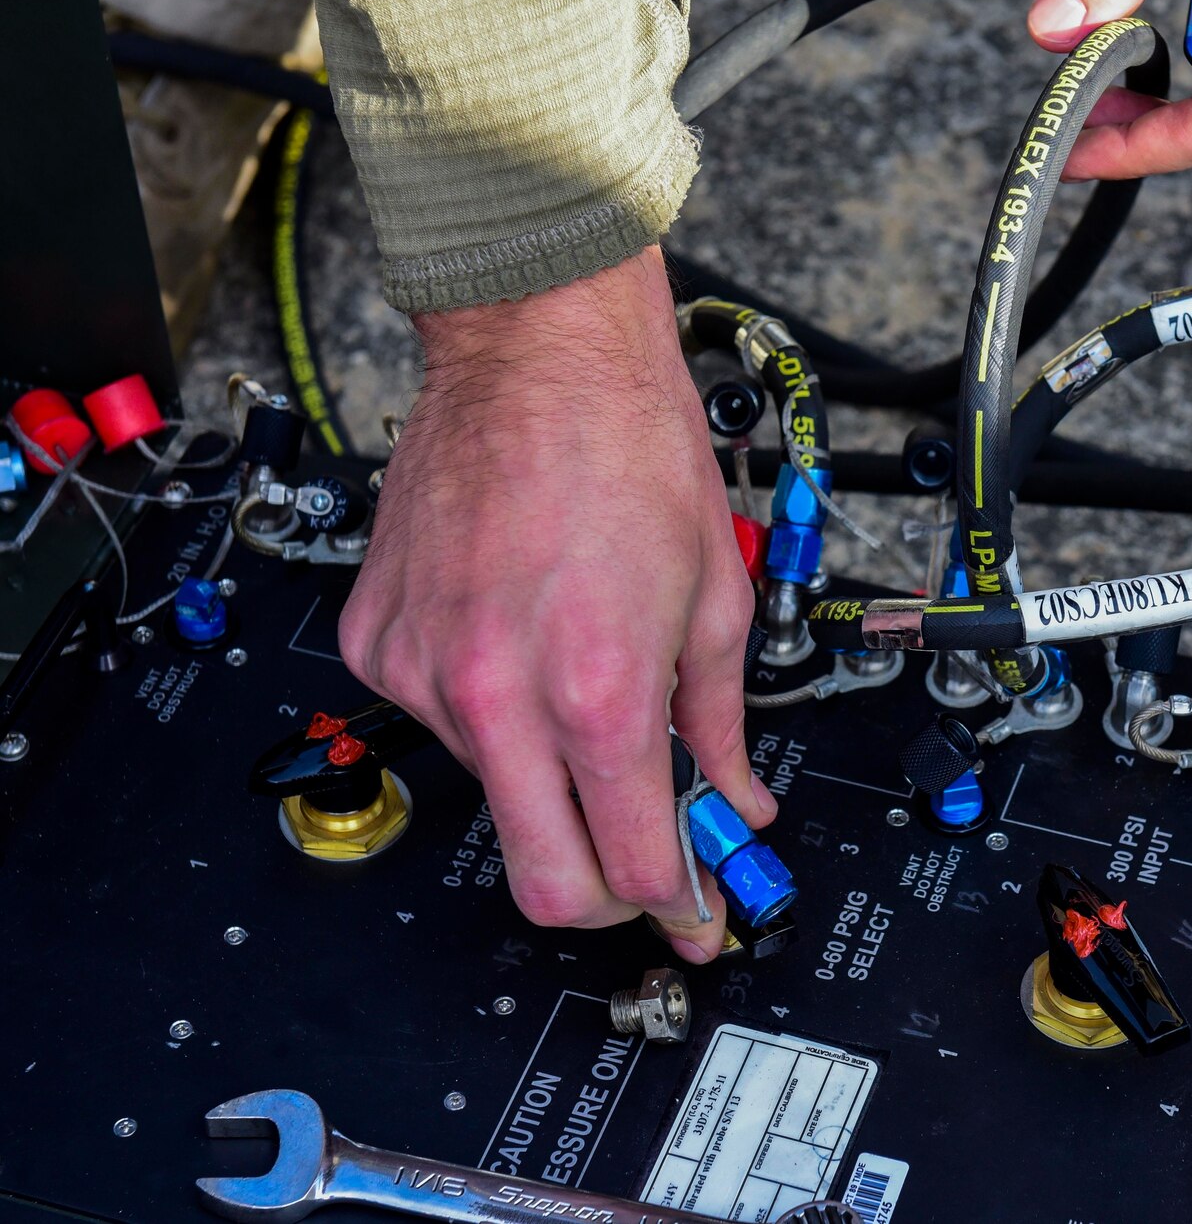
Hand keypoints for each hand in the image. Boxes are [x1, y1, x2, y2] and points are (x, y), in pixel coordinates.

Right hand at [338, 247, 767, 961]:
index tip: (696, 914)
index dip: (678, 905)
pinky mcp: (380, 643)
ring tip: (582, 683)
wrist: (536, 353)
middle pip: (541, 883)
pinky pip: (439, 719)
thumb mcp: (714, 599)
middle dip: (603, 899)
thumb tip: (734, 798)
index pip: (634, 866)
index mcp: (598, 694)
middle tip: (645, 870)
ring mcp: (428, 674)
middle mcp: (500, 698)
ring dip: (548, 774)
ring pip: (494, 794)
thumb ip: (721, 724)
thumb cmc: (631, 448)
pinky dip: (490, 708)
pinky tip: (521, 641)